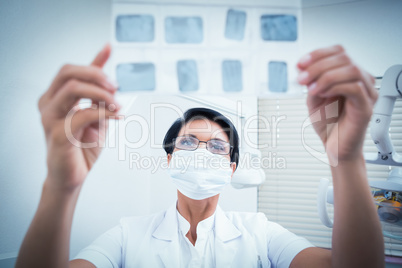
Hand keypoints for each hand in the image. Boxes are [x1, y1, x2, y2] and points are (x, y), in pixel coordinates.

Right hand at [38, 44, 120, 190]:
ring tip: (117, 104)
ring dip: (101, 92)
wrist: (73, 176)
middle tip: (115, 86)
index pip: (72, 70)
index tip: (110, 47)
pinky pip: (82, 113)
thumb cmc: (82, 147)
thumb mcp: (97, 116)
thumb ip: (101, 99)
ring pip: (73, 88)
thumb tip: (112, 80)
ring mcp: (50, 117)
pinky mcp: (57, 133)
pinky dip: (103, 112)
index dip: (93, 58)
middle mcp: (48, 103)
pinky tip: (116, 116)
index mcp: (56, 97)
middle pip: (69, 72)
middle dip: (96, 74)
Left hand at [297, 45, 377, 163]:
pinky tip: (322, 94)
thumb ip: (310, 82)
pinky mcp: (366, 107)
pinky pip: (354, 88)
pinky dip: (335, 87)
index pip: (339, 51)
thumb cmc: (327, 124)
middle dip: (318, 66)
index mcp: (348, 75)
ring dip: (326, 76)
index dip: (318, 54)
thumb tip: (303, 67)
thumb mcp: (313, 97)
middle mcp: (361, 81)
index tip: (300, 64)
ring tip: (311, 89)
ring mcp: (366, 93)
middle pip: (344, 58)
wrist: (334, 148)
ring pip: (351, 70)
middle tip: (302, 78)